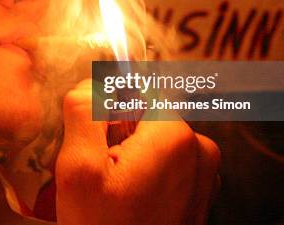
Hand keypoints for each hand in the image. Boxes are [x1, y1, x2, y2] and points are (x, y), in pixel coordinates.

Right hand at [55, 80, 219, 224]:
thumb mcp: (77, 168)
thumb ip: (82, 110)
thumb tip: (92, 80)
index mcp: (175, 135)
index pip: (134, 93)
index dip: (107, 115)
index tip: (96, 149)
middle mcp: (201, 149)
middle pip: (145, 118)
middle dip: (119, 136)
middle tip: (103, 176)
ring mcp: (206, 175)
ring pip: (154, 142)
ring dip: (131, 157)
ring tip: (116, 194)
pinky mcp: (201, 194)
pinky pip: (167, 165)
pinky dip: (147, 174)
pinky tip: (132, 203)